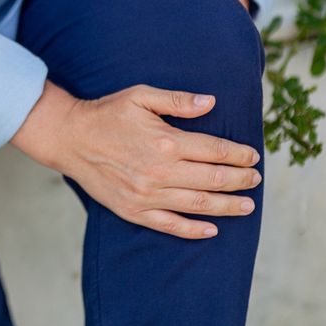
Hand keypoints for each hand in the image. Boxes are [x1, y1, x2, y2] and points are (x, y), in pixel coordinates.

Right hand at [11, 80, 261, 239]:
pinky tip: (212, 230)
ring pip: (198, 204)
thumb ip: (177, 101)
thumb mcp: (141, 96)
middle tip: (256, 180)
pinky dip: (193, 230)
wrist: (69, 138)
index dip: (239, 155)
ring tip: (247, 206)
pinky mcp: (134, 210)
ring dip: (227, 206)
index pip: (215, 150)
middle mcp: (160, 171)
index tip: (253, 156)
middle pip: (213, 179)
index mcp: (166, 141)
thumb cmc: (107, 113)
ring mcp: (147, 194)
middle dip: (240, 180)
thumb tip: (210, 102)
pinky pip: (170, 225)